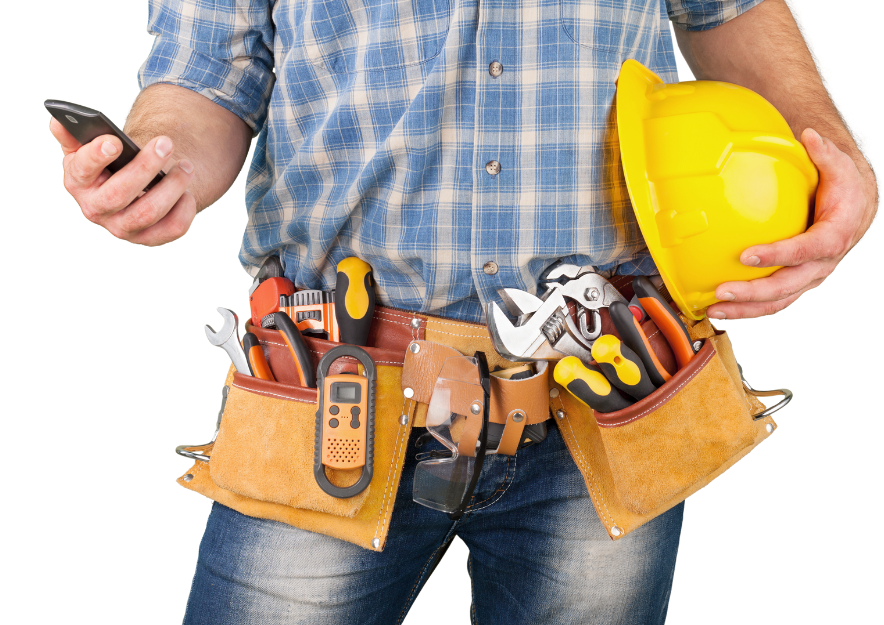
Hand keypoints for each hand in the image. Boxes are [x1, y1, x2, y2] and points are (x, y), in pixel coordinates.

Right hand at [49, 118, 196, 245]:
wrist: (131, 190)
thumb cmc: (109, 166)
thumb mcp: (87, 149)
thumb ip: (73, 135)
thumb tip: (58, 121)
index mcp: (78, 182)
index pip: (82, 170)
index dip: (97, 156)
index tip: (115, 141)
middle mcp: (96, 209)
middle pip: (120, 193)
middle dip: (145, 166)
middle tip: (166, 143)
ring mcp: (122, 228)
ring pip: (149, 212)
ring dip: (172, 186)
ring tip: (186, 166)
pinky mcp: (148, 238)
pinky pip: (172, 228)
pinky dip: (184, 209)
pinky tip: (188, 192)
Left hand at [707, 128, 877, 318]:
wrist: (856, 208)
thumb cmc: (845, 189)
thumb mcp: (840, 167)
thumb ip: (825, 153)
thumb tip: (810, 136)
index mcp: (833, 237)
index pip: (804, 251)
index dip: (777, 255)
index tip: (747, 256)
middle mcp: (821, 264)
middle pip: (787, 286)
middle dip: (753, 293)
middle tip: (721, 292)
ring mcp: (808, 277)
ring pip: (778, 301)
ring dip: (745, 309)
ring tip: (713, 308)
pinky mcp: (796, 282)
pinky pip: (773, 301)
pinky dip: (748, 307)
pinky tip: (721, 305)